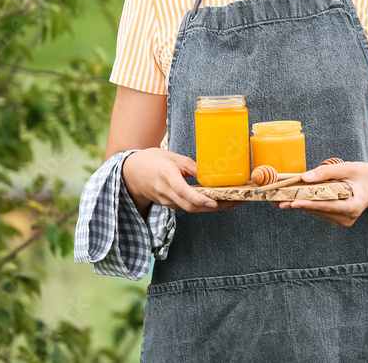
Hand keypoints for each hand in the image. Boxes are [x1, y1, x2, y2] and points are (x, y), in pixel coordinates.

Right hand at [122, 148, 244, 213]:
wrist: (132, 173)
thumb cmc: (154, 161)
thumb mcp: (174, 158)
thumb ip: (192, 167)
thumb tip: (213, 174)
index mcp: (166, 176)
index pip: (184, 192)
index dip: (200, 199)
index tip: (215, 201)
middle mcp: (166, 192)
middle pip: (191, 206)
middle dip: (215, 206)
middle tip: (236, 201)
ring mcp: (166, 201)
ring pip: (191, 209)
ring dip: (212, 207)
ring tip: (234, 201)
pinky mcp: (168, 204)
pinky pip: (188, 207)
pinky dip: (203, 205)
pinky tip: (218, 200)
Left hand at [273, 161, 367, 226]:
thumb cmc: (366, 174)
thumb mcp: (349, 167)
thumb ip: (326, 172)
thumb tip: (305, 177)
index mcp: (354, 206)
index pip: (328, 206)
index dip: (309, 204)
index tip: (293, 202)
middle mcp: (348, 218)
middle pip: (318, 210)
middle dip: (298, 203)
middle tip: (276, 201)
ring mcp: (343, 220)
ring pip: (316, 212)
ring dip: (298, 204)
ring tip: (278, 200)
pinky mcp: (337, 218)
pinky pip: (319, 211)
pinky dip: (306, 204)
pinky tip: (291, 200)